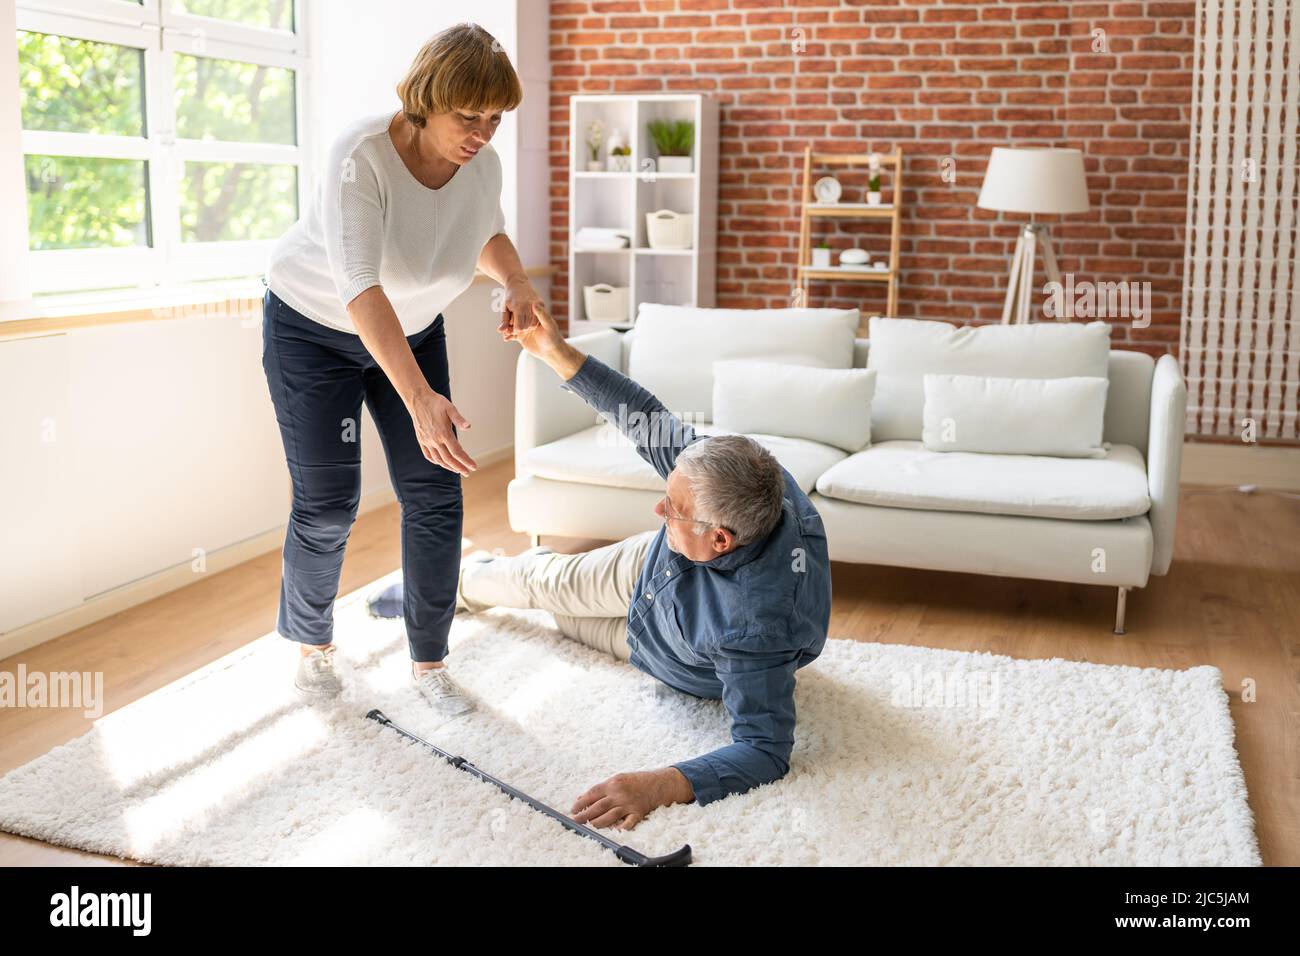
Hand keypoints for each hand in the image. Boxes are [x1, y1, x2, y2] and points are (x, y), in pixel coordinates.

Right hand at [406, 387, 475, 474]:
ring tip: (457, 469)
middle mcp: (434, 440)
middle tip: (467, 472)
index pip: (457, 452)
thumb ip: (459, 419)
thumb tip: (468, 427)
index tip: (473, 467)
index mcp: (443, 433)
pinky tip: (442, 463)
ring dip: (448, 466)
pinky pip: (428, 455)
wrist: (418, 399)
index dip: (466, 461)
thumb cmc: (436, 402)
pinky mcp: (421, 440)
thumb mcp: (450, 408)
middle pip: (448, 459)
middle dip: (459, 467)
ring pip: (438, 459)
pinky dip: (436, 461)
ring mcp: (427, 441)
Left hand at [498, 278, 541, 339]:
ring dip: (528, 326)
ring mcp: (536, 304)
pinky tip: (528, 318)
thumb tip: (500, 331)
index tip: (512, 327)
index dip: (515, 330)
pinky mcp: (541, 303)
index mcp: (518, 307)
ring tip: (522, 322)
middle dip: (521, 329)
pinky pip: (538, 318)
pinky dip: (534, 321)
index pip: (519, 328)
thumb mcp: (505, 308)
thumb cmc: (509, 296)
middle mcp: (528, 306)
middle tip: (517, 325)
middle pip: (526, 327)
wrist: (517, 282)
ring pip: (533, 324)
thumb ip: (504, 321)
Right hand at [506, 299, 563, 357]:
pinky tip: (506, 338)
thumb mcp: (548, 325)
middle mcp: (527, 320)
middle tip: (506, 322)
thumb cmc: (553, 337)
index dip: (516, 311)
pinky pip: (511, 335)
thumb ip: (542, 314)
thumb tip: (534, 304)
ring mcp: (523, 329)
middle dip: (509, 320)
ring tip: (504, 331)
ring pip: (512, 326)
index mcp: (534, 315)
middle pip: (515, 318)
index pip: (522, 310)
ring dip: (507, 328)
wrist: (551, 351)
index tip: (512, 312)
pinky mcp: (520, 337)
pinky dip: (508, 336)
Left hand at [569, 768, 690, 829]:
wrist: (659, 783)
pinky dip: (620, 828)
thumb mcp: (618, 779)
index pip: (592, 793)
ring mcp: (629, 804)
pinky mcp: (638, 813)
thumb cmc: (637, 781)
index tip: (573, 809)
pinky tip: (613, 831)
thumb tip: (583, 797)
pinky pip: (628, 823)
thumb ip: (601, 788)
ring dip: (597, 823)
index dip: (581, 802)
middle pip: (598, 806)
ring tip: (588, 827)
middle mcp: (619, 794)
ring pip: (609, 816)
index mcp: (613, 783)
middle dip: (584, 814)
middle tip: (575, 821)